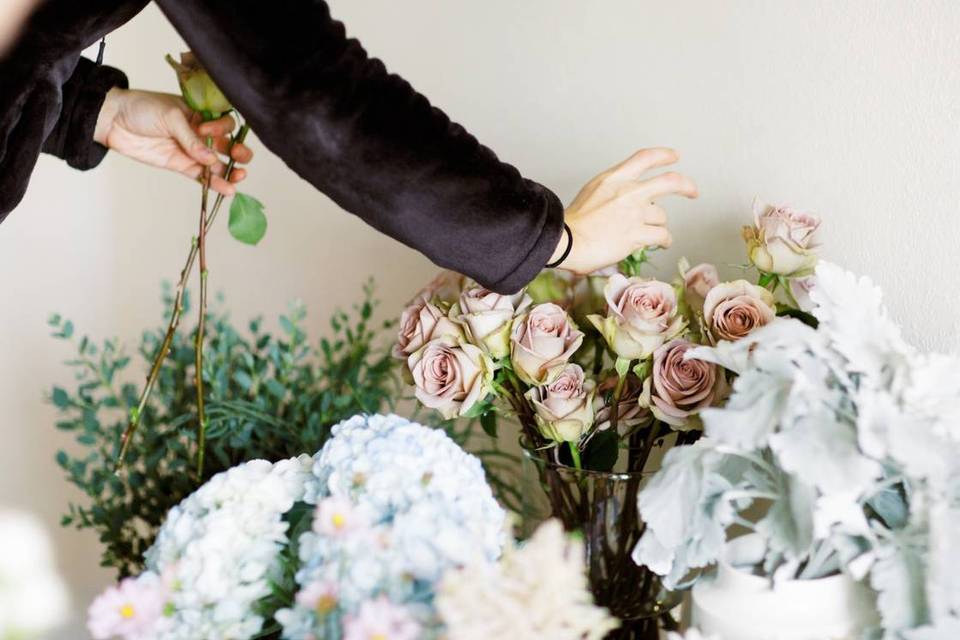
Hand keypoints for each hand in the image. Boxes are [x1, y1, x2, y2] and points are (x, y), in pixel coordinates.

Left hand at [94, 88, 253, 195]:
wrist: (113, 120)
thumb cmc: (142, 108)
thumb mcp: (170, 116)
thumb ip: (191, 138)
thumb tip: (211, 159)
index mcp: (201, 113)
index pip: (225, 122)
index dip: (223, 128)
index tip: (207, 130)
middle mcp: (201, 133)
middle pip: (228, 144)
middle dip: (238, 151)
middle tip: (238, 156)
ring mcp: (191, 151)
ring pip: (218, 163)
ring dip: (231, 171)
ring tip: (239, 177)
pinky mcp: (181, 165)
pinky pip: (202, 176)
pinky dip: (215, 183)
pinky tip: (227, 189)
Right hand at [551, 148, 697, 273]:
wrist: (567, 241)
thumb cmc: (573, 222)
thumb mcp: (591, 192)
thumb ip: (612, 190)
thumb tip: (628, 199)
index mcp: (614, 178)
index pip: (645, 158)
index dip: (663, 155)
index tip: (674, 157)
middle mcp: (628, 192)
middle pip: (669, 182)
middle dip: (686, 186)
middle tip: (693, 191)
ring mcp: (634, 214)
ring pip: (661, 216)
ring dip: (660, 225)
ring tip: (656, 233)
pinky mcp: (637, 235)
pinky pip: (661, 236)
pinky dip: (664, 240)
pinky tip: (662, 243)